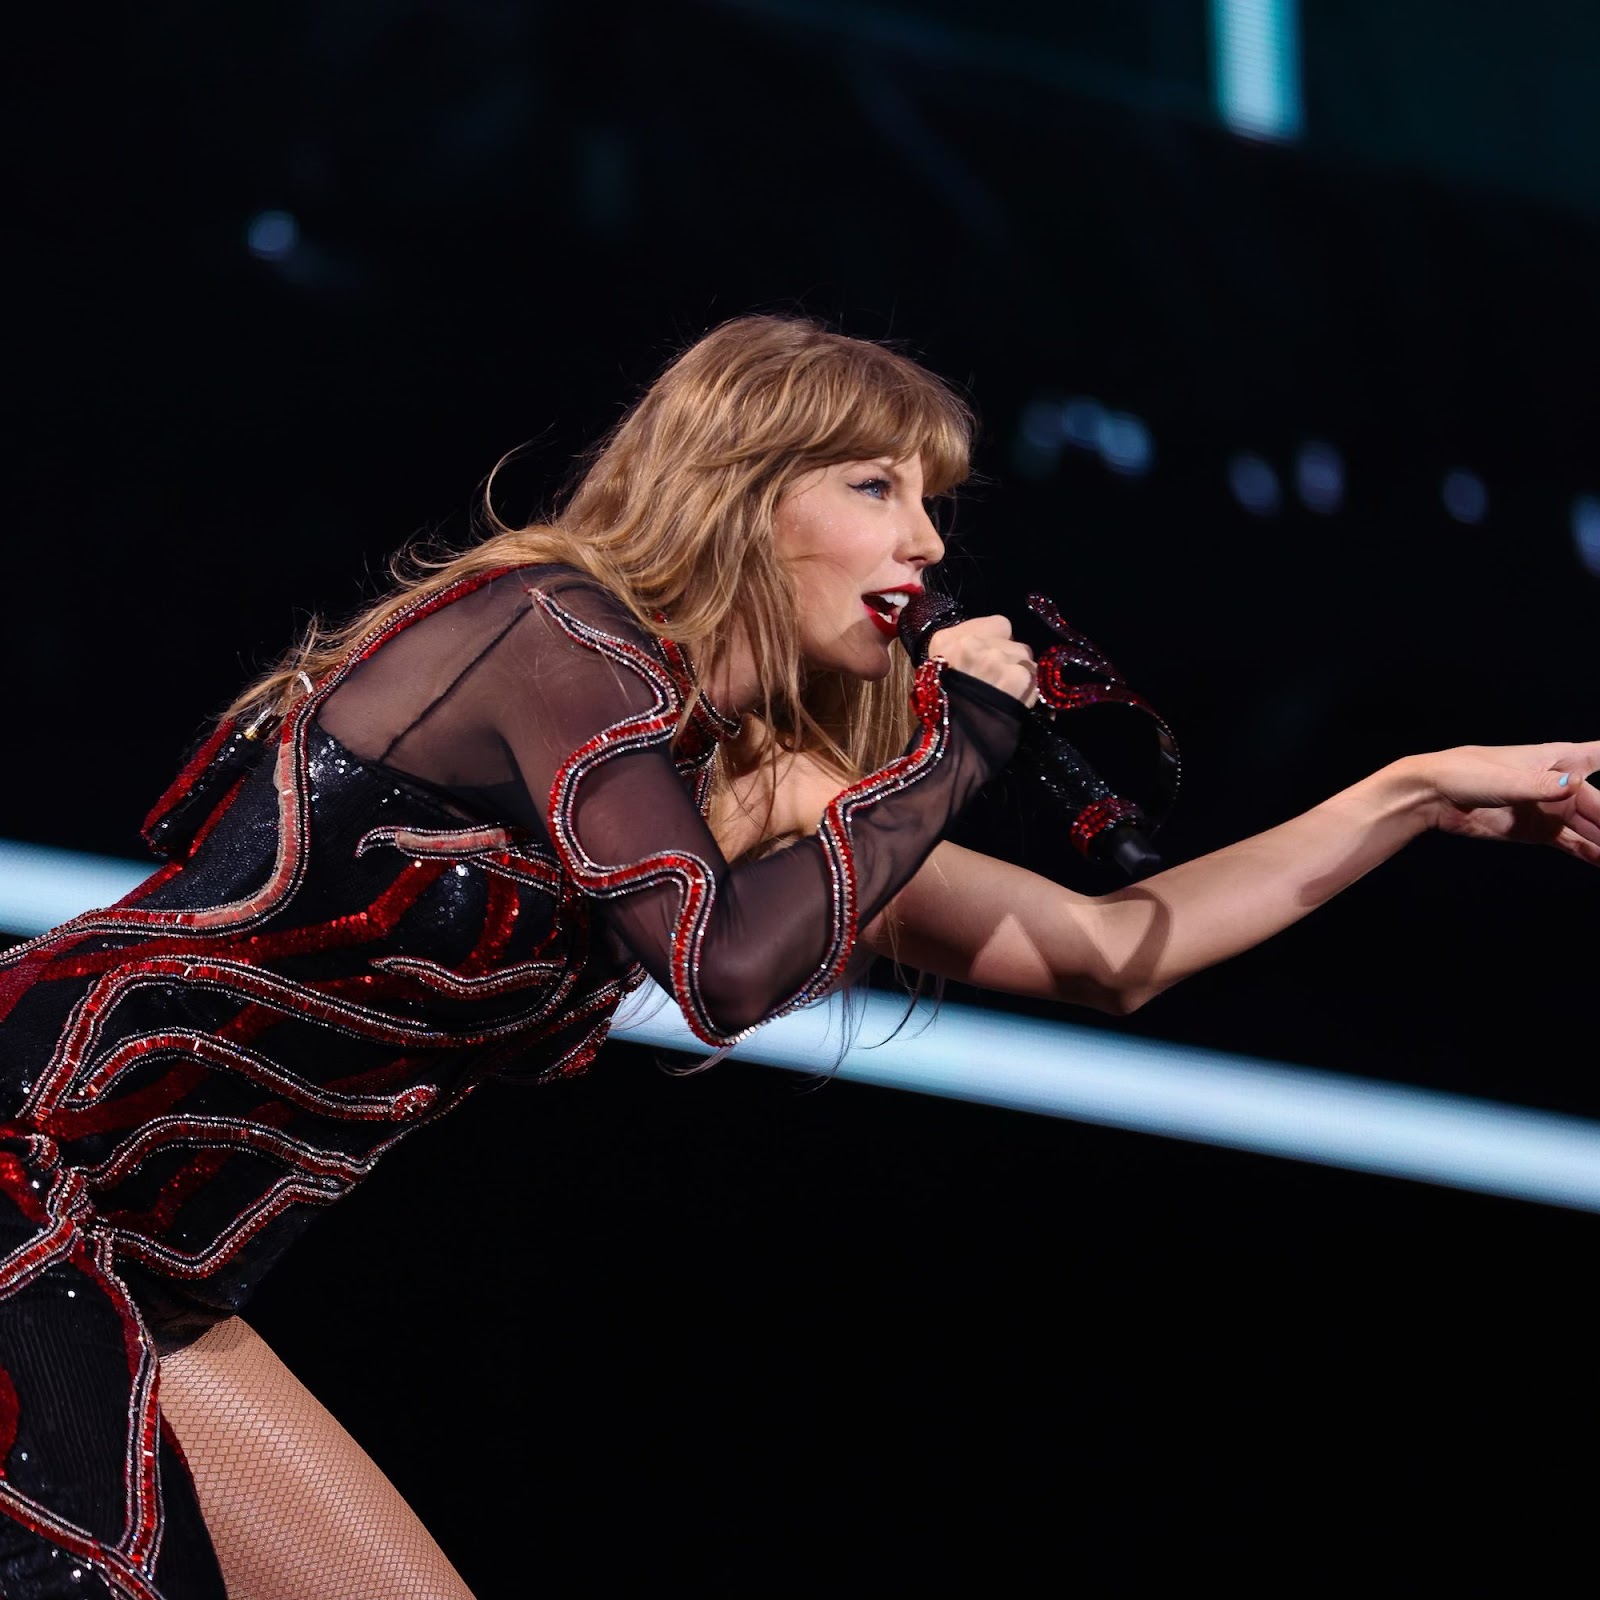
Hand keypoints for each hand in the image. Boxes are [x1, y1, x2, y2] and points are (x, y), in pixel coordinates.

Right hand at [926, 615, 1038, 706]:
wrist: (955, 743)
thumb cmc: (942, 711)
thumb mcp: (937, 673)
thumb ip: (962, 652)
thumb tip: (990, 646)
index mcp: (947, 640)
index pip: (998, 624)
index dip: (1000, 641)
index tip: (994, 657)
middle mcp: (972, 643)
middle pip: (1013, 643)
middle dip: (1010, 660)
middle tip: (998, 682)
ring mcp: (997, 657)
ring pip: (1025, 658)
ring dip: (1021, 674)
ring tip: (1006, 694)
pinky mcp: (1019, 676)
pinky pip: (1035, 677)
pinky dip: (1030, 690)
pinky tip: (1016, 702)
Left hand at [1410, 740, 1599, 862]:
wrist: (1431, 795)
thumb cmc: (1464, 773)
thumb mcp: (1502, 778)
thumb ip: (1537, 785)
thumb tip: (1572, 786)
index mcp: (1558, 760)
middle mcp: (1561, 785)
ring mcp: (1550, 810)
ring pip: (1592, 828)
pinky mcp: (1537, 831)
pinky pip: (1573, 844)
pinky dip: (1591, 855)